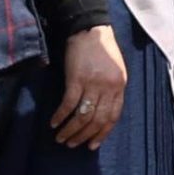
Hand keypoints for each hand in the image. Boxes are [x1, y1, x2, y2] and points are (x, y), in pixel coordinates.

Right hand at [52, 25, 126, 147]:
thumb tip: (101, 114)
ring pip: (82, 116)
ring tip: (61, 138)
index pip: (113, 116)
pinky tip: (54, 123)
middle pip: (97, 119)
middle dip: (83, 136)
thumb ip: (111, 90)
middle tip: (72, 144)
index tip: (92, 144)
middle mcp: (109, 86)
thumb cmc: (102, 51)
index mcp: (119, 85)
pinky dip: (60, 116)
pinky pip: (68, 104)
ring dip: (70, 130)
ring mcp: (93, 83)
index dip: (102, 133)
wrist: (90, 30)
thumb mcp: (115, 71)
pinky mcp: (77, 78)